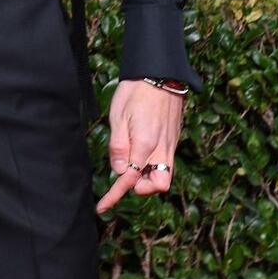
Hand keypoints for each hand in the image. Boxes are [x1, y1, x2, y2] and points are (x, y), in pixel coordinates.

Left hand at [95, 79, 184, 213]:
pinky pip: (167, 161)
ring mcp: (171, 143)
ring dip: (148, 177)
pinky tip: (141, 151)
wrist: (159, 72)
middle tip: (123, 175)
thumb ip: (118, 146)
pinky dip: (154, 164)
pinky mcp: (174, 137)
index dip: (115, 196)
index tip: (103, 206)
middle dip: (141, 188)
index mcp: (145, 144)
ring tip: (131, 162)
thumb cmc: (135, 92)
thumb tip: (118, 172)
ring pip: (165, 175)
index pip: (130, 180)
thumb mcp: (118, 117)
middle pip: (158, 186)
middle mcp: (162, 148)